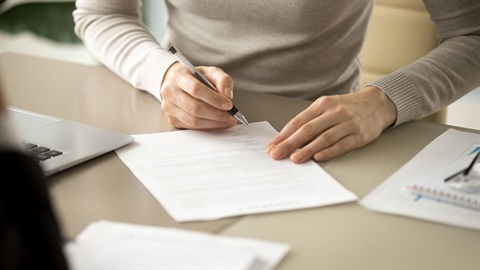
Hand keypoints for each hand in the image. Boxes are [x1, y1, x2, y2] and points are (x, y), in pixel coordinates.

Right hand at [160, 62, 236, 128]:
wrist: (177, 82)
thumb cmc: (196, 77)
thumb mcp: (211, 72)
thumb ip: (222, 80)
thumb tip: (227, 96)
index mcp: (179, 76)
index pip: (196, 89)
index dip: (214, 99)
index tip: (229, 105)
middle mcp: (170, 92)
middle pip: (194, 108)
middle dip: (216, 114)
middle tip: (231, 116)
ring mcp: (169, 107)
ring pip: (193, 121)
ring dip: (214, 123)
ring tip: (227, 121)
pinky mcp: (172, 119)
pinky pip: (191, 127)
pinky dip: (207, 127)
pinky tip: (218, 123)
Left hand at [266, 86, 396, 162]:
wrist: (377, 103)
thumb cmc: (347, 108)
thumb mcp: (327, 107)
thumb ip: (310, 121)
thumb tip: (288, 140)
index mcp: (322, 104)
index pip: (298, 121)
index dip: (283, 135)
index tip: (271, 146)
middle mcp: (334, 112)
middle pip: (308, 129)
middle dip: (290, 143)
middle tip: (277, 154)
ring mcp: (348, 123)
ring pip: (324, 138)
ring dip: (307, 149)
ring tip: (294, 159)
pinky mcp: (360, 135)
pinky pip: (342, 144)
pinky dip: (329, 151)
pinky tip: (318, 157)